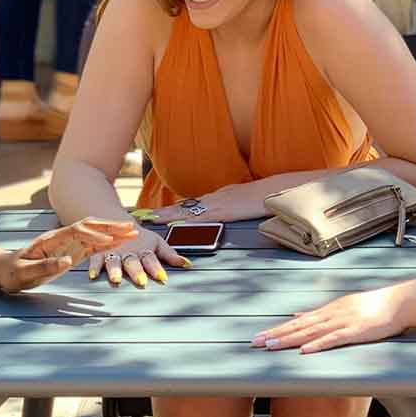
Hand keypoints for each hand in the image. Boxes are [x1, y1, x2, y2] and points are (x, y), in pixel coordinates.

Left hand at [0, 219, 137, 292]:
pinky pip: (91, 246)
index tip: (110, 241)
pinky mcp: (70, 253)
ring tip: (132, 232)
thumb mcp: (24, 273)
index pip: (76, 231)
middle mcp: (61, 237)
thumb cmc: (12, 273)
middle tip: (131, 228)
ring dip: (113, 232)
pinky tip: (119, 243)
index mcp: (50, 239)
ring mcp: (67, 244)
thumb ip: (45, 267)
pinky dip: (107, 244)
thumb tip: (68, 261)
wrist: (5, 271)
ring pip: (94, 233)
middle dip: (110, 227)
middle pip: (89, 226)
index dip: (94, 234)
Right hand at [88, 228, 189, 287]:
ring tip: (116, 280)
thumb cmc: (140, 238)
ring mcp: (114, 252)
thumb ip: (170, 255)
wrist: (117, 222)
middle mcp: (128, 252)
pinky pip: (96, 260)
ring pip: (114, 262)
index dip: (157, 268)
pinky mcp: (100, 253)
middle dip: (136, 271)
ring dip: (115, 270)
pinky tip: (93, 276)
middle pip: (133, 262)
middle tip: (141, 281)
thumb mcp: (156, 243)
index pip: (151, 259)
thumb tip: (188, 264)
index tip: (163, 278)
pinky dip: (94, 267)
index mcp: (143, 250)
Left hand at [151, 182, 265, 223]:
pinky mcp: (222, 212)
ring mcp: (216, 205)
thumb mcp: (240, 199)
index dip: (172, 209)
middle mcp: (212, 199)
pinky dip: (185, 222)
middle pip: (182, 207)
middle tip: (144, 216)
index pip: (189, 204)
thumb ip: (229, 205)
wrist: (271, 191)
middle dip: (163, 212)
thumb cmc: (260, 196)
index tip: (157, 213)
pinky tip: (175, 226)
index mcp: (216, 197)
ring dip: (167, 216)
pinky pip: (200, 218)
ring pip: (186, 211)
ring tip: (151, 219)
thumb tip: (223, 211)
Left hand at [251, 286, 407, 354]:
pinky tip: (305, 350)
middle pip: (298, 327)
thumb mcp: (341, 307)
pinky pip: (334, 339)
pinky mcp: (356, 331)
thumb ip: (318, 314)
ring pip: (311, 332)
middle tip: (255, 343)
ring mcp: (342, 322)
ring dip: (290, 340)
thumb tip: (296, 316)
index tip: (260, 336)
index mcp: (327, 311)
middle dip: (276, 335)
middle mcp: (330, 315)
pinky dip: (318, 344)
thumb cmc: (372, 307)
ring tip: (272, 346)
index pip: (297, 322)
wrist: (398, 302)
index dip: (278, 330)